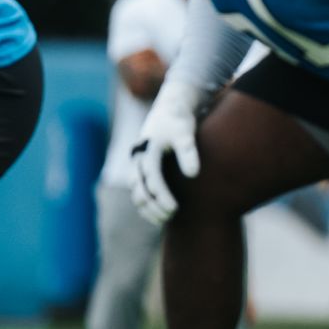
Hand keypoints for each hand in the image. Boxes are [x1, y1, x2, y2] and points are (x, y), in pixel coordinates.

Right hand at [129, 109, 199, 226]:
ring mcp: (137, 164)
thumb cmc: (179, 121)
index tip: (174, 209)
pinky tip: (158, 213)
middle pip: (138, 190)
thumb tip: (193, 175)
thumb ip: (189, 152)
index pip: (152, 180)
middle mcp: (138, 159)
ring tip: (164, 220)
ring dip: (146, 208)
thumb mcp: (186, 132)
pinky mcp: (141, 168)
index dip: (161, 196)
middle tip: (169, 217)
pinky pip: (138, 190)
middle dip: (152, 207)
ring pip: (135, 192)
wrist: (170, 108)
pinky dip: (146, 203)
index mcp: (147, 151)